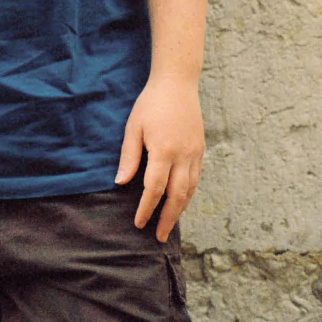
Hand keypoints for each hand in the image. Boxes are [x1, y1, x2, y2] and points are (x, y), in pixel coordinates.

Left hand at [115, 75, 204, 242]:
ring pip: (190, 190)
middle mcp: (183, 156)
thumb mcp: (133, 127)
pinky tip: (179, 202)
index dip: (147, 209)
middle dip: (167, 219)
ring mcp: (195, 154)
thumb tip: (121, 183)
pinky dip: (188, 195)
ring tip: (169, 225)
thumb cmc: (150, 104)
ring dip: (180, 210)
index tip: (139, 223)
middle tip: (159, 237)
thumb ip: (129, 156)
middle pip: (177, 196)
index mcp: (164, 151)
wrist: (177, 84)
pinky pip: (195, 179)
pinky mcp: (200, 150)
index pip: (154, 189)